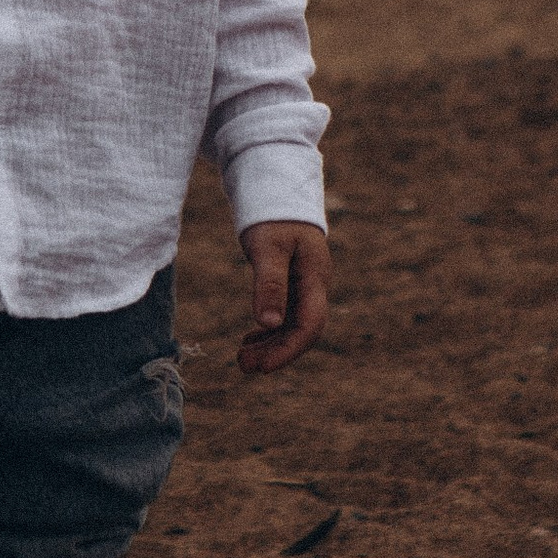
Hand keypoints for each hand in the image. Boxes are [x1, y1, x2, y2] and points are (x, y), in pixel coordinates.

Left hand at [236, 220, 330, 374]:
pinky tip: (250, 339)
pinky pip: (285, 314)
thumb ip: (269, 284)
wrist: (277, 189)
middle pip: (302, 329)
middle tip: (244, 366)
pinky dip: (269, 330)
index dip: (289, 349)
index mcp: (315, 276)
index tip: (264, 367)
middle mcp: (313, 284)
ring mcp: (304, 284)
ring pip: (292, 324)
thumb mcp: (268, 247)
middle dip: (277, 351)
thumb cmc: (273, 215)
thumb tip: (268, 324)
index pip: (310, 324)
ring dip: (270, 344)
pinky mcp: (292, 282)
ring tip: (242, 358)